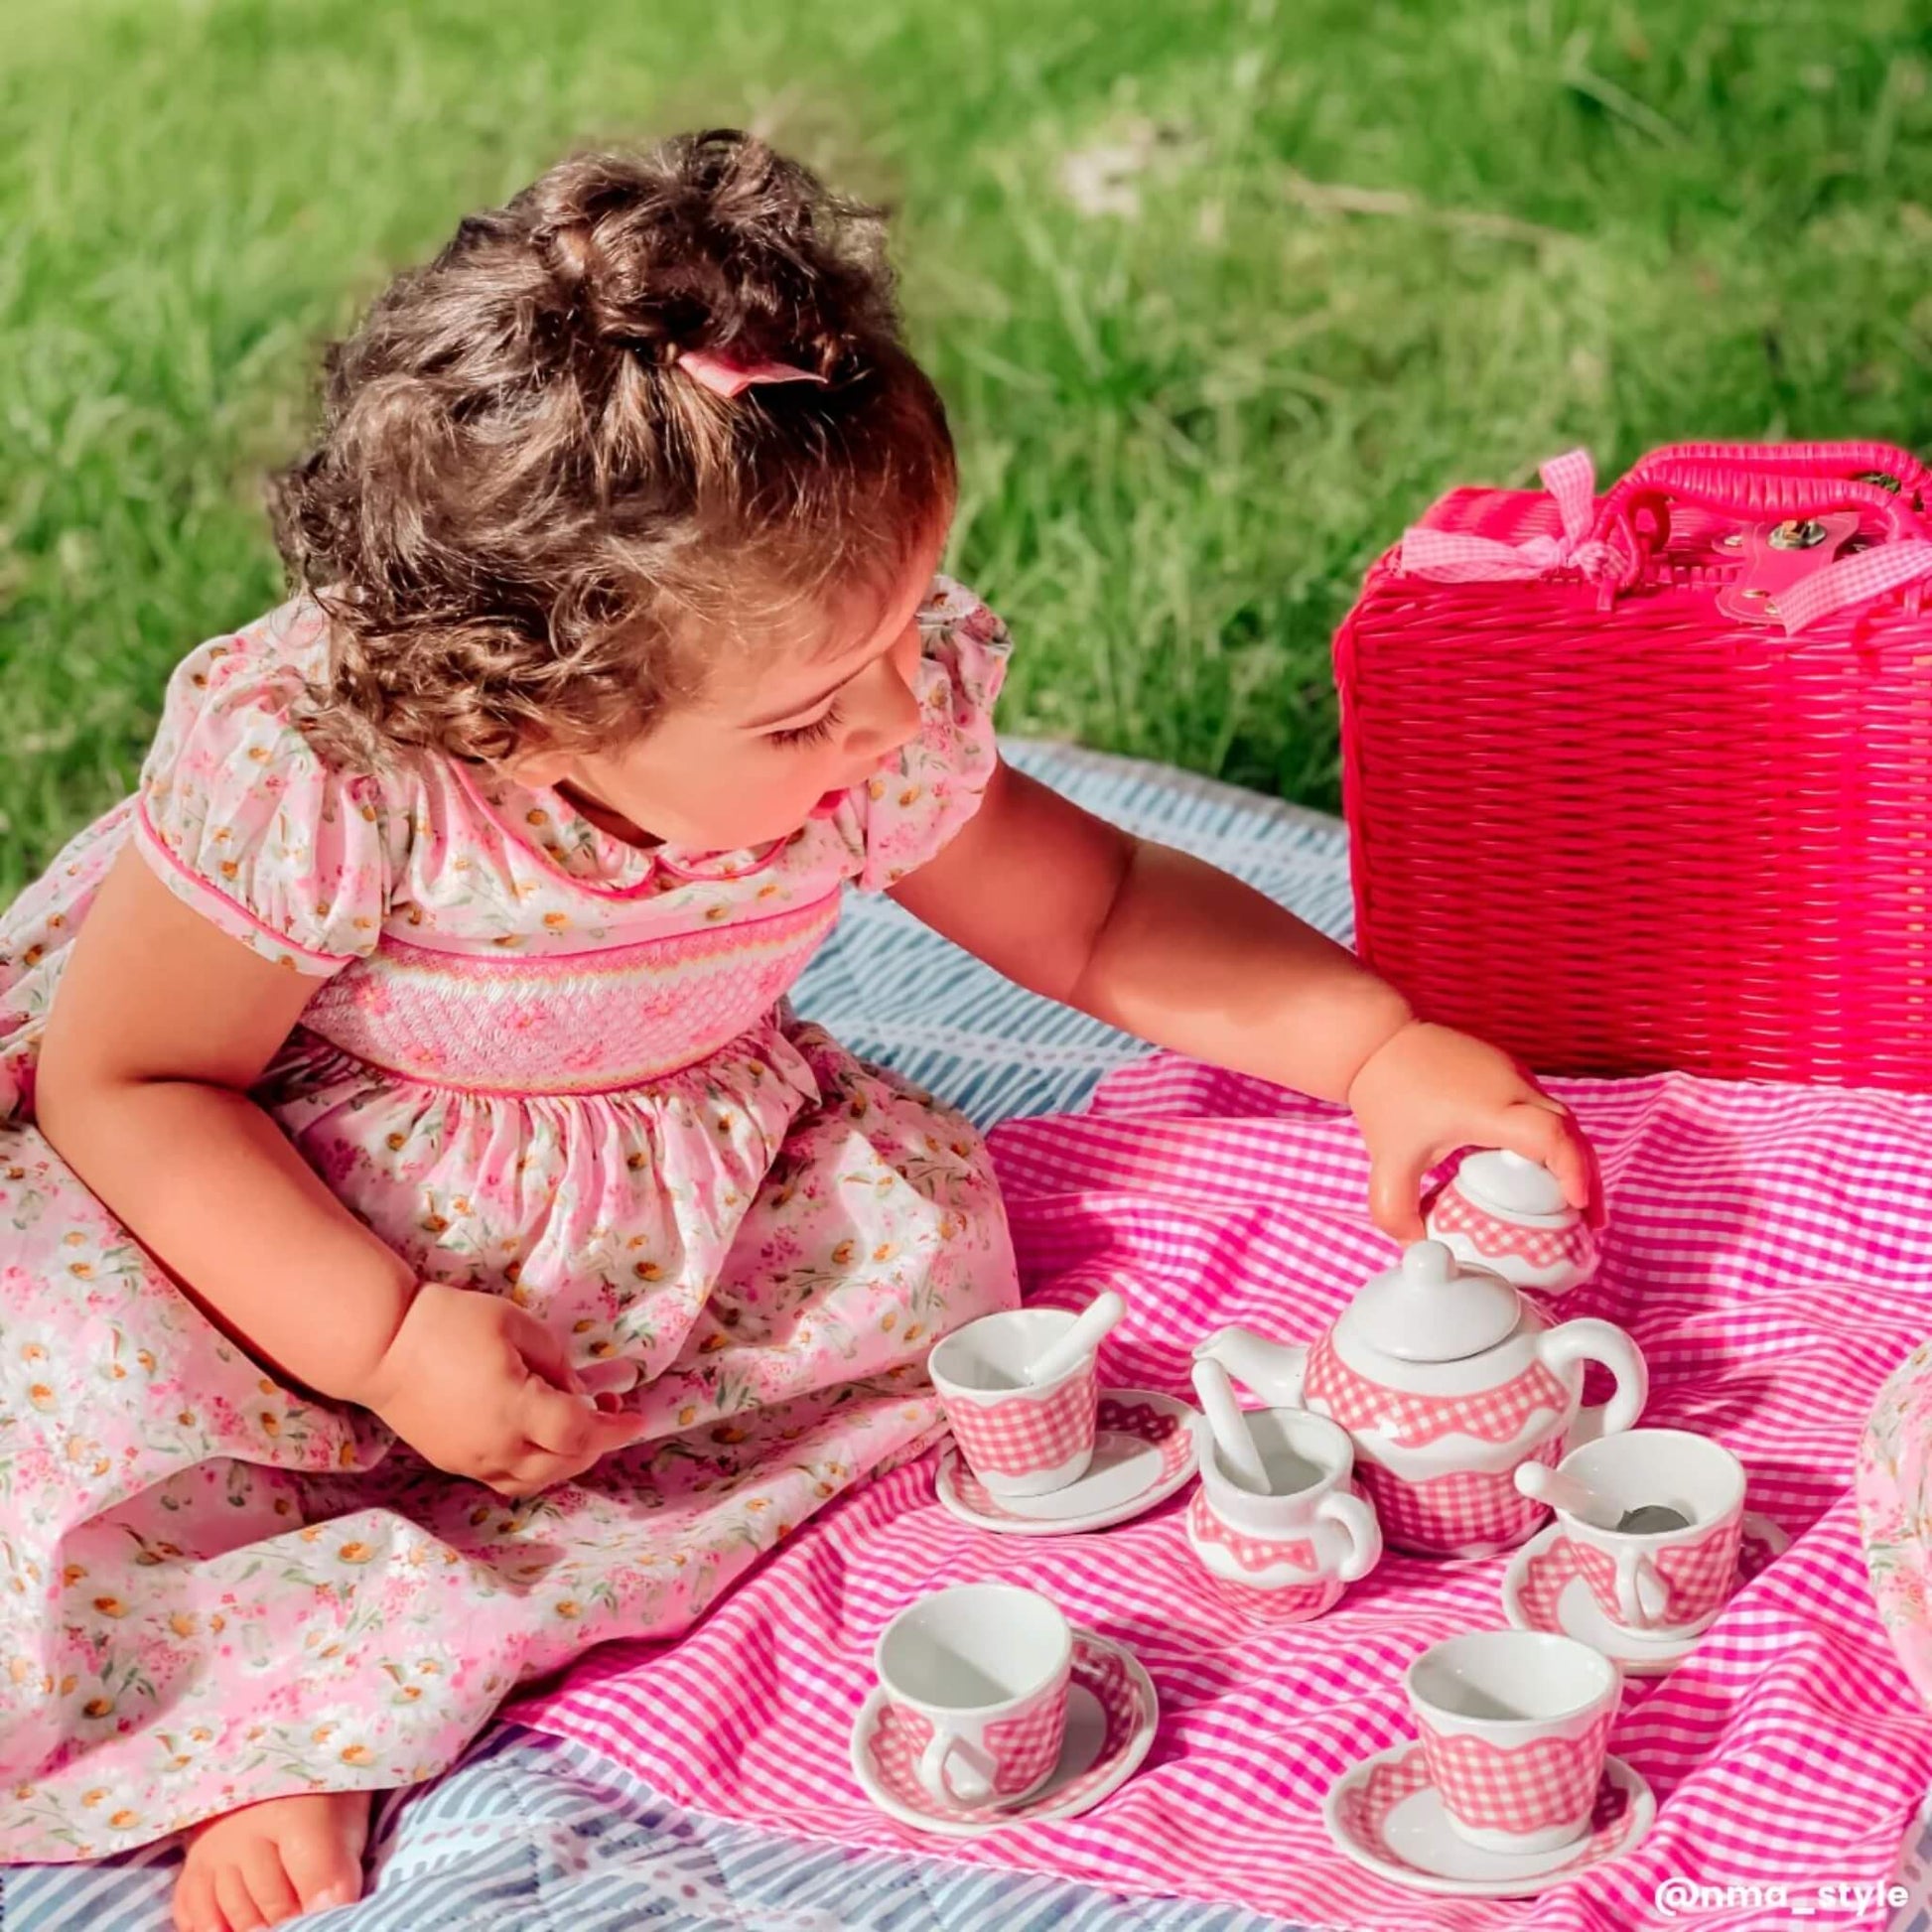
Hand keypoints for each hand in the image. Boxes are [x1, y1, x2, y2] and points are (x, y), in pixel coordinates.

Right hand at [357, 1282, 646, 1496]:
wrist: (381, 1345)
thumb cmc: (451, 1323)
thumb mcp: (517, 1325)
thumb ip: (555, 1362)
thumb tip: (576, 1392)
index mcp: (516, 1408)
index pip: (581, 1434)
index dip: (615, 1429)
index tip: (637, 1418)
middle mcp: (496, 1446)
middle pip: (564, 1464)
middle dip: (597, 1444)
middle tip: (610, 1412)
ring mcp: (472, 1461)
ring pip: (537, 1480)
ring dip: (568, 1461)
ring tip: (578, 1427)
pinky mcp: (454, 1463)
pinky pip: (508, 1480)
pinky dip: (537, 1469)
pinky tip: (542, 1441)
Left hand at [1345, 1020, 1597, 1242]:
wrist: (1378, 1039)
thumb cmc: (1386, 1092)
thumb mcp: (1388, 1161)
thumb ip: (1397, 1211)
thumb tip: (1415, 1249)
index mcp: (1488, 1107)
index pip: (1551, 1136)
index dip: (1573, 1171)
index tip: (1576, 1207)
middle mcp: (1511, 1085)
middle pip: (1570, 1131)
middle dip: (1586, 1178)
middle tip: (1589, 1223)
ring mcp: (1514, 1073)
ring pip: (1562, 1119)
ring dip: (1574, 1159)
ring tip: (1576, 1205)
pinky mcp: (1508, 1071)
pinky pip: (1544, 1109)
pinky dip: (1555, 1141)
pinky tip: (1546, 1171)